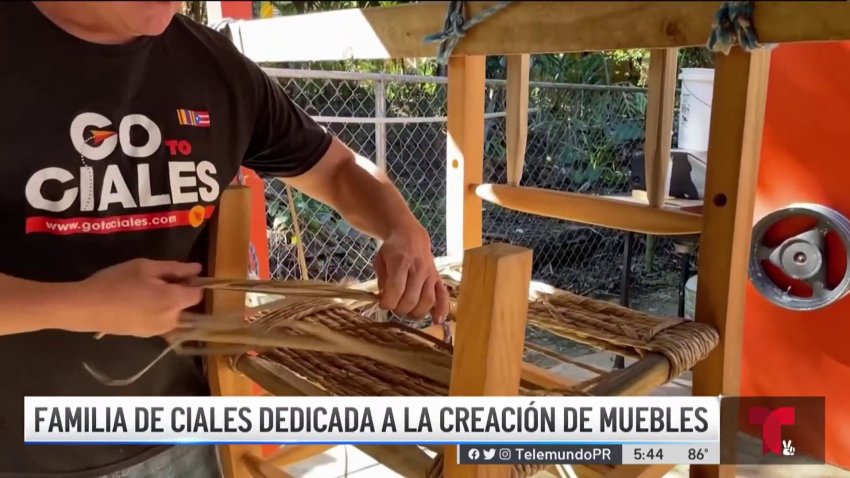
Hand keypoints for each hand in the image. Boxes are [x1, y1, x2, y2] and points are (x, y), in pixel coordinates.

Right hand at [73, 259, 203, 336]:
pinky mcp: (145, 336)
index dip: (191, 282)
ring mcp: (158, 331)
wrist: (84, 308)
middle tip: (152, 281)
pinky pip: (159, 321)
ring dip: (165, 303)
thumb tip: (197, 269)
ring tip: (141, 291)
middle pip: (185, 305)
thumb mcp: (145, 267)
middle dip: (177, 293)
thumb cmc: (116, 282)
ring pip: (172, 314)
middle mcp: (170, 320)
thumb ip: (175, 268)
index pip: (198, 294)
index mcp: (173, 302)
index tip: (175, 274)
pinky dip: (154, 312)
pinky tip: (135, 303)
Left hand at [374, 225, 449, 323]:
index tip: (382, 304)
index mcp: (401, 262)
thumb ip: (382, 281)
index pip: (395, 290)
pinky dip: (442, 309)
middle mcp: (418, 268)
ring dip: (415, 312)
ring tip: (407, 312)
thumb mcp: (380, 261)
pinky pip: (443, 295)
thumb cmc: (392, 250)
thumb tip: (386, 299)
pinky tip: (437, 320)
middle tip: (394, 307)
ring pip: (427, 301)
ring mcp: (430, 274)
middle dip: (399, 309)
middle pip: (411, 299)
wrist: (411, 236)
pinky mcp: (438, 278)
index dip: (387, 303)